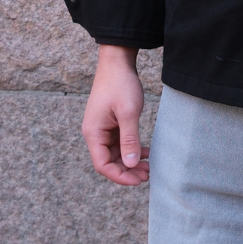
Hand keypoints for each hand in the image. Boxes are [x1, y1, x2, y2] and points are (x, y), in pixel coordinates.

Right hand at [82, 46, 148, 184]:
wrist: (118, 63)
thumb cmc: (120, 85)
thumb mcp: (128, 113)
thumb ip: (129, 139)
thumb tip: (130, 164)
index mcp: (93, 133)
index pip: (102, 165)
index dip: (120, 176)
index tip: (138, 180)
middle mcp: (95, 133)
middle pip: (109, 162)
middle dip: (127, 171)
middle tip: (148, 175)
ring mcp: (103, 129)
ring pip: (115, 155)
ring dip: (130, 162)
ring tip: (149, 167)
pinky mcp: (111, 125)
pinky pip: (120, 144)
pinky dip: (131, 150)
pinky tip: (146, 153)